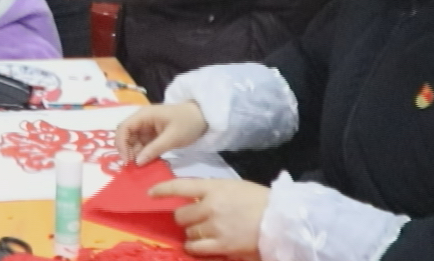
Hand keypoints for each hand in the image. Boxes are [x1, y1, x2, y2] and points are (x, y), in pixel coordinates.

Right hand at [116, 102, 207, 165]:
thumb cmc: (187, 123)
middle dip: (126, 150)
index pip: (124, 128)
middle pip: (125, 135)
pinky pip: (142, 145)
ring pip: (133, 142)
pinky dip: (142, 154)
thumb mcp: (172, 137)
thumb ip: (154, 149)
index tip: (127, 161)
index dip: (121, 144)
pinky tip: (145, 163)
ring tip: (139, 168)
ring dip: (134, 154)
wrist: (203, 118)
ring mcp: (146, 128)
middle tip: (132, 167)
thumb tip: (137, 163)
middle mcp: (141, 121)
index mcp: (143, 116)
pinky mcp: (152, 135)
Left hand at [151, 178, 268, 259]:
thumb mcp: (234, 187)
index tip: (151, 193)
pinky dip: (192, 247)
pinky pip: (195, 248)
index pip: (180, 186)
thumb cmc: (260, 200)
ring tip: (201, 232)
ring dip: (191, 232)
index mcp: (214, 187)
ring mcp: (215, 226)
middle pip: (181, 214)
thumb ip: (212, 191)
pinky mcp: (222, 245)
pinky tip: (196, 245)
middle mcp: (211, 206)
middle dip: (184, 217)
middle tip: (192, 219)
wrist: (282, 219)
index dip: (162, 189)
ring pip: (188, 231)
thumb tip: (193, 198)